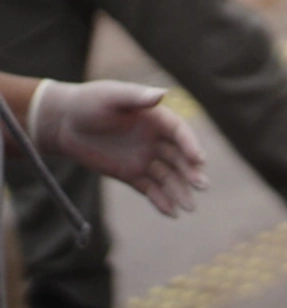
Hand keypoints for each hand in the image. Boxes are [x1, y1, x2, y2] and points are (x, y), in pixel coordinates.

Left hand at [30, 80, 206, 217]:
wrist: (63, 123)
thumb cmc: (89, 102)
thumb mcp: (112, 97)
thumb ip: (136, 97)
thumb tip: (162, 94)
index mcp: (157, 119)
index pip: (180, 133)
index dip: (190, 145)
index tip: (198, 160)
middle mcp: (156, 140)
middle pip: (179, 158)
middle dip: (191, 172)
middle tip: (201, 186)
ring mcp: (144, 159)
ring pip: (167, 177)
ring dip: (180, 191)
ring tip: (190, 207)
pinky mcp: (131, 175)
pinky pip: (149, 189)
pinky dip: (160, 200)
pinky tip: (171, 213)